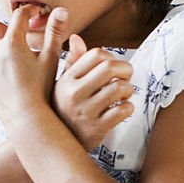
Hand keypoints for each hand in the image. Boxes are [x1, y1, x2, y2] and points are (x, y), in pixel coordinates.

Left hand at [0, 5, 68, 122]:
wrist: (26, 117)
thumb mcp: (52, 58)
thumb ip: (55, 32)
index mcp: (13, 42)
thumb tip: (61, 10)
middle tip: (16, 34)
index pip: (19, 15)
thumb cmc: (42, 88)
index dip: (28, 11)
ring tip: (1, 47)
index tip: (33, 14)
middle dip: (3, 25)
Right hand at [52, 33, 134, 150]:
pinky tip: (123, 108)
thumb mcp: (62, 85)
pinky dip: (129, 107)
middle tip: (127, 75)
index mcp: (67, 79)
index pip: (96, 54)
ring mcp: (86, 111)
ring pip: (120, 88)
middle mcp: (75, 93)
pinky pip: (123, 110)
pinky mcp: (97, 128)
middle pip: (110, 67)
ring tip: (124, 94)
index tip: (113, 66)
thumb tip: (76, 38)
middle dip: (126, 69)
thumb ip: (72, 62)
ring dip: (129, 89)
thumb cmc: (63, 110)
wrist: (54, 145)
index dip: (111, 57)